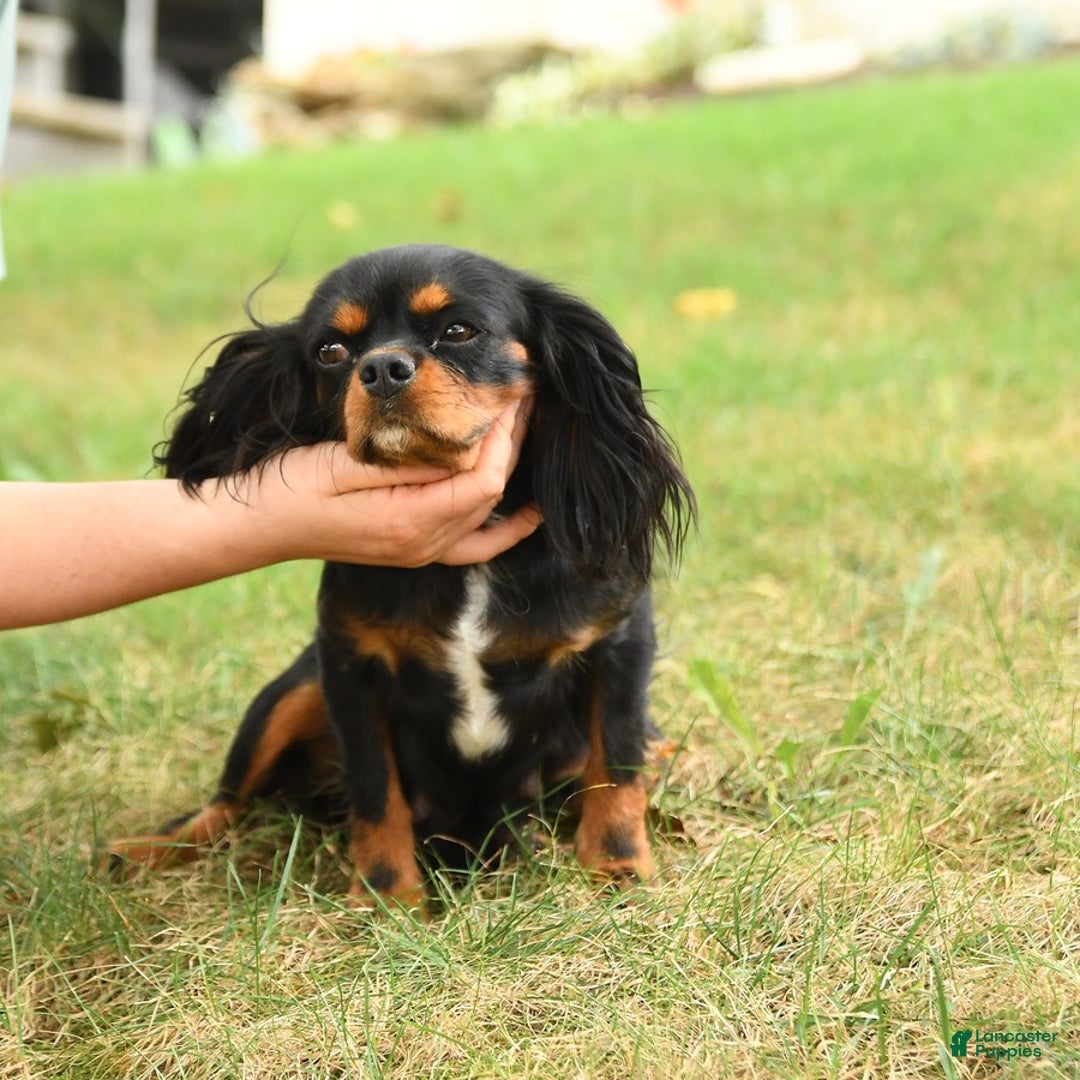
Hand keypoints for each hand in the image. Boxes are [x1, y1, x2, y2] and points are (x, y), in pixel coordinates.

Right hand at [246, 397, 539, 566]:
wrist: (257, 523)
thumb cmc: (291, 485)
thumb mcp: (344, 463)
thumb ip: (405, 459)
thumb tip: (461, 441)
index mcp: (409, 522)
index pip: (484, 480)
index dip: (504, 436)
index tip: (509, 391)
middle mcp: (424, 543)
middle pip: (492, 492)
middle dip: (513, 439)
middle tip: (523, 390)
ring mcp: (421, 549)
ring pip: (488, 509)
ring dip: (508, 463)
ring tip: (520, 419)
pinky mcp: (415, 544)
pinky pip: (475, 544)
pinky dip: (506, 528)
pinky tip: (530, 512)